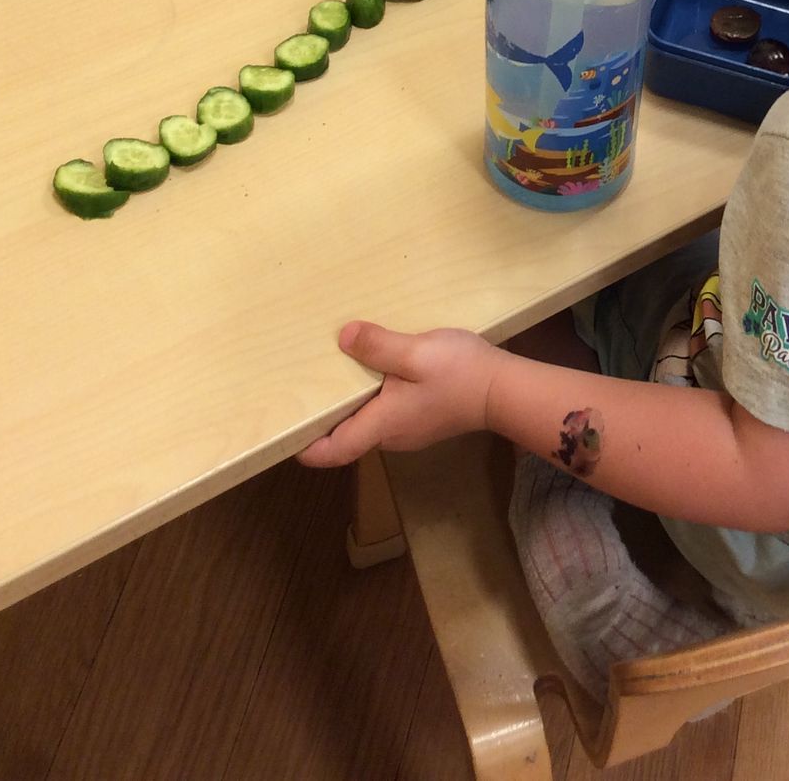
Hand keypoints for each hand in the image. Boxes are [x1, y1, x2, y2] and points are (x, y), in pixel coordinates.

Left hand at [297, 322, 503, 466]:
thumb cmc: (460, 374)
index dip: (305, 449)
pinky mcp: (424, 417)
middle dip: (322, 419)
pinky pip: (387, 412)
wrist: (506, 389)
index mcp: (382, 424)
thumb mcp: (416, 352)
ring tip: (332, 373)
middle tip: (300, 390)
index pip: (333, 451)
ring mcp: (409, 429)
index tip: (282, 435)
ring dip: (349, 405)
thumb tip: (341, 338)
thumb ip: (377, 345)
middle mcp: (391, 435)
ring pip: (367, 423)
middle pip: (346, 436)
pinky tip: (374, 370)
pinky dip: (372, 397)